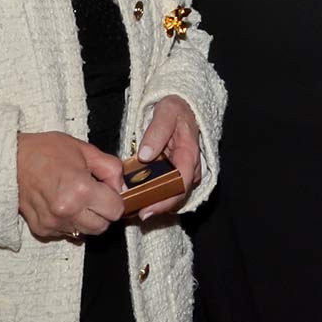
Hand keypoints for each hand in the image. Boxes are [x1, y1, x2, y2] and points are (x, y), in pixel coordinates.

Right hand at [16, 131, 126, 239]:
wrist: (11, 160)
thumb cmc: (46, 151)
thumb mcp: (84, 150)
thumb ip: (110, 168)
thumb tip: (122, 187)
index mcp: (81, 190)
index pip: (116, 210)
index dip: (115, 199)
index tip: (108, 191)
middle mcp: (67, 211)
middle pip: (102, 227)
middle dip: (103, 212)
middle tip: (94, 195)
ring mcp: (53, 223)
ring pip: (85, 232)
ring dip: (86, 219)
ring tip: (76, 198)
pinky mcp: (42, 229)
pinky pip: (66, 233)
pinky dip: (68, 222)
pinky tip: (61, 204)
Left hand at [134, 95, 202, 219]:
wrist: (180, 108)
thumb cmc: (174, 110)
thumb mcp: (166, 112)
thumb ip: (156, 132)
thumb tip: (146, 155)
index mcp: (190, 154)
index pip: (181, 184)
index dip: (165, 200)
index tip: (146, 210)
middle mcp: (190, 168)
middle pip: (176, 195)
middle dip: (156, 207)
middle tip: (132, 213)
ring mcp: (184, 172)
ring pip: (172, 195)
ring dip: (153, 203)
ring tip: (131, 208)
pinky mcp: (175, 174)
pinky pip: (166, 189)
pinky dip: (153, 195)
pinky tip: (137, 198)